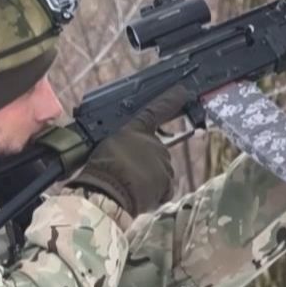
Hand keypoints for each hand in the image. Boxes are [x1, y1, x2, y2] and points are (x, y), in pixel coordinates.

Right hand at [66, 83, 192, 217]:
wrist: (109, 191)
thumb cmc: (101, 166)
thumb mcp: (104, 144)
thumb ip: (119, 142)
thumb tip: (122, 148)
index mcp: (137, 129)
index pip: (156, 110)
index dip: (170, 100)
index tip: (183, 91)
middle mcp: (155, 143)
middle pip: (155, 151)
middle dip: (144, 160)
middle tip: (126, 171)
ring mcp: (163, 163)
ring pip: (159, 170)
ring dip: (148, 177)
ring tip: (129, 185)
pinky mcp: (167, 183)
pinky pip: (163, 188)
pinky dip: (154, 193)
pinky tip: (139, 195)